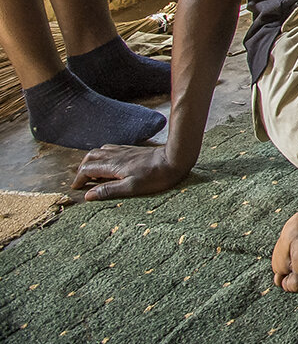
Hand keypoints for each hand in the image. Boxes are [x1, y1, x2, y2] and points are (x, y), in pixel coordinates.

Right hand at [72, 143, 191, 199]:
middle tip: (82, 180)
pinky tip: (111, 163)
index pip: (87, 169)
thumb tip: (88, 195)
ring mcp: (125, 151)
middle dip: (83, 167)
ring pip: (101, 150)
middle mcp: (116, 155)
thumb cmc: (155, 176)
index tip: (76, 188)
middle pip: (91, 156)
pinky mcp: (133, 150)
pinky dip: (105, 155)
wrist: (174, 159)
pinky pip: (112, 148)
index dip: (78, 178)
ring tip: (95, 172)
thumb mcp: (131, 188)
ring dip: (93, 160)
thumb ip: (108, 190)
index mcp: (112, 165)